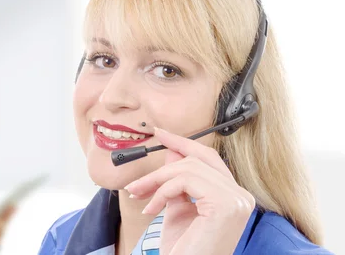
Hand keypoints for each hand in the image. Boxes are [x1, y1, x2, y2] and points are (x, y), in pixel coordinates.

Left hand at [125, 127, 254, 254]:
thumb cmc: (183, 249)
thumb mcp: (177, 209)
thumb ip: (177, 182)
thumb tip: (171, 152)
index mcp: (233, 196)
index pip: (209, 159)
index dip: (184, 144)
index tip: (160, 134)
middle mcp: (241, 196)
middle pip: (198, 160)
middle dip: (161, 168)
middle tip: (136, 183)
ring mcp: (236, 200)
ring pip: (188, 168)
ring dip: (156, 181)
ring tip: (138, 196)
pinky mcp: (225, 205)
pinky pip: (184, 181)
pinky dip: (161, 191)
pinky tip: (150, 209)